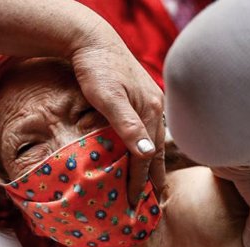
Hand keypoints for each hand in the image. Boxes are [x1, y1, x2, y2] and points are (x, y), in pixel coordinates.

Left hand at [70, 20, 165, 205]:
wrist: (92, 38)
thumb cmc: (96, 68)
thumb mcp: (108, 97)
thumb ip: (126, 125)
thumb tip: (147, 153)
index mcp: (150, 111)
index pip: (147, 157)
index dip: (140, 182)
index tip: (134, 203)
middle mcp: (155, 109)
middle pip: (158, 153)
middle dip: (156, 180)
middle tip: (154, 205)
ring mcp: (150, 103)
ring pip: (155, 143)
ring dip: (154, 166)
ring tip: (153, 186)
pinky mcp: (142, 99)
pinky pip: (149, 132)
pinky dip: (148, 149)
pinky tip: (144, 154)